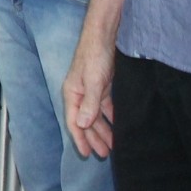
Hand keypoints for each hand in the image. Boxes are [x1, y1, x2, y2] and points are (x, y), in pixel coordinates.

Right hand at [64, 39, 116, 158]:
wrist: (104, 36)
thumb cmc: (95, 57)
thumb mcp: (93, 82)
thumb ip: (89, 104)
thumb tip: (82, 125)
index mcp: (72, 94)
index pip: (74, 121)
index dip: (80, 138)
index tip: (87, 154)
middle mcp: (80, 94)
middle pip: (86, 121)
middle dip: (94, 137)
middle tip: (105, 154)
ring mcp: (91, 90)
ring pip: (96, 115)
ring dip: (103, 129)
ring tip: (113, 144)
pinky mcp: (102, 85)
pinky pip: (105, 106)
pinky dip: (110, 117)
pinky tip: (118, 125)